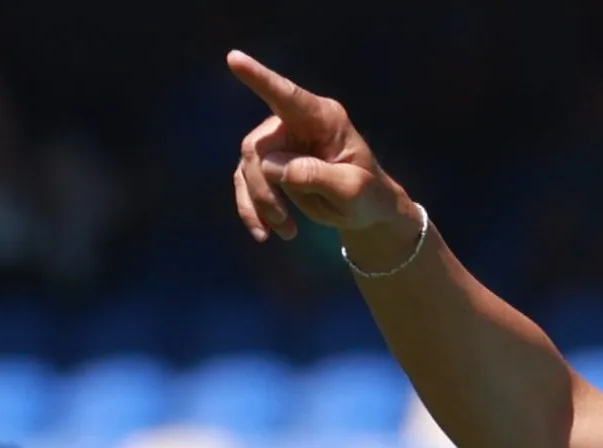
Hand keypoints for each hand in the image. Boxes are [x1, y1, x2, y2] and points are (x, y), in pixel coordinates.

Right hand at [225, 50, 411, 247]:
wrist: (366, 211)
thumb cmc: (367, 195)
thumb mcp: (352, 190)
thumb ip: (317, 175)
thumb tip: (273, 166)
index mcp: (323, 118)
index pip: (287, 96)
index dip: (259, 78)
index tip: (234, 59)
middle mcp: (296, 123)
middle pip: (258, 147)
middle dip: (264, 190)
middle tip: (285, 224)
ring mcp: (280, 142)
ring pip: (248, 166)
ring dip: (260, 203)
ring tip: (285, 231)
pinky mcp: (268, 163)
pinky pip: (245, 182)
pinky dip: (252, 210)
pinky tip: (264, 234)